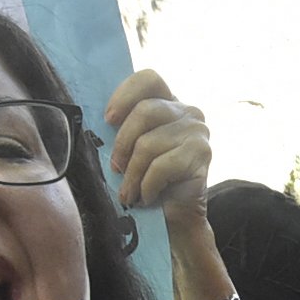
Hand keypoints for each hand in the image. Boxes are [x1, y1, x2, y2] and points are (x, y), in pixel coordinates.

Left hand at [104, 69, 211, 232]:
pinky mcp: (203, 154)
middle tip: (115, 168)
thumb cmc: (149, 182)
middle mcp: (189, 113)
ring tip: (129, 193)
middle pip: (145, 111)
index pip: (149, 79)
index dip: (125, 95)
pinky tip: (147, 197)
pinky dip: (148, 186)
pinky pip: (162, 165)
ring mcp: (198, 132)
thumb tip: (96, 118)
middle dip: (123, 143)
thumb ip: (123, 127)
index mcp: (170, 104)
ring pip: (149, 143)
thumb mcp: (133, 148)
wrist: (176, 219)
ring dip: (133, 174)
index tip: (108, 119)